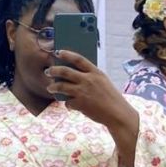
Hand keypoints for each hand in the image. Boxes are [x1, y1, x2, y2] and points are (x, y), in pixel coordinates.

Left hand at [47, 51, 139, 166]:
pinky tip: (68, 105)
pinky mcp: (80, 104)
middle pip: (65, 71)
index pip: (78, 59)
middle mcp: (88, 80)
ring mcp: (83, 92)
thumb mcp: (103, 82)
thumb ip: (91, 77)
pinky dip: (67, 103)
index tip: (58, 52)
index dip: (67, 54)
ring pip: (61, 86)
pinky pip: (67, 102)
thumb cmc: (111, 98)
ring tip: (50, 88)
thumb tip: (73, 76)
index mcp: (96, 73)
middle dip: (54, 70)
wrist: (117, 114)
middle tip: (48, 71)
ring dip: (53, 87)